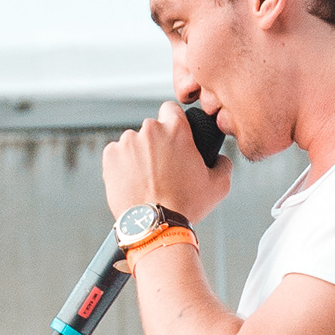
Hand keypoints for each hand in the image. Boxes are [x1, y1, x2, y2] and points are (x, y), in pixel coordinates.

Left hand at [100, 103, 232, 231]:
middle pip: (152, 129)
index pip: (171, 109)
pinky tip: (132, 182)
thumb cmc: (185, 207)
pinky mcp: (110, 157)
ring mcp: (127, 143)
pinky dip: (122, 165)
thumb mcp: (218, 186)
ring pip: (133, 142)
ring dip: (138, 155)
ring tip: (146, 179)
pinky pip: (116, 155)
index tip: (172, 137)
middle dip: (156, 144)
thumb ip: (223, 164)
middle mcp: (150, 130)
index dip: (172, 122)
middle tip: (162, 168)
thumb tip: (221, 158)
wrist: (154, 226)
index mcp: (176, 130)